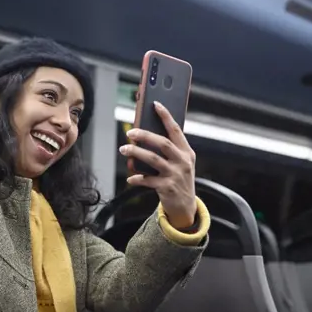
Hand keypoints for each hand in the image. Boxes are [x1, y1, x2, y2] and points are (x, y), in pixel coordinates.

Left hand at [119, 102, 197, 228]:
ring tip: (124, 149)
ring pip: (153, 159)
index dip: (166, 116)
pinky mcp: (167, 188)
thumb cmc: (179, 179)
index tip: (156, 104)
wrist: (186, 206)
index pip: (176, 130)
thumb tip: (145, 134)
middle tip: (130, 133)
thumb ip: (170, 150)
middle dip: (145, 135)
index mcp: (187, 152)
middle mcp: (183, 162)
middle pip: (163, 143)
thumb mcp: (181, 163)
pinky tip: (130, 177)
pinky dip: (137, 178)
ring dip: (136, 153)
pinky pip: (147, 180)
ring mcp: (175, 175)